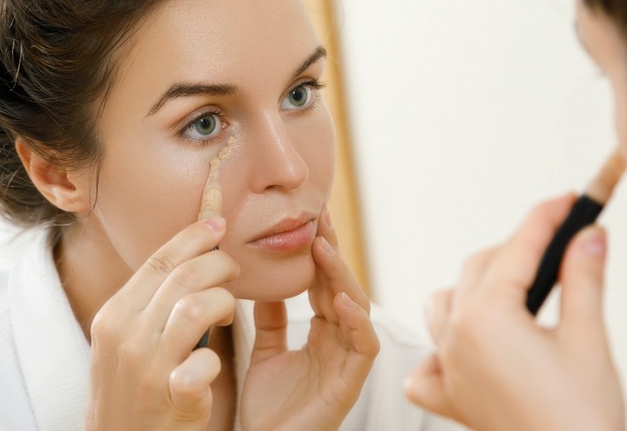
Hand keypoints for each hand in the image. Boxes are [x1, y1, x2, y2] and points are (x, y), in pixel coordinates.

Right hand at [85, 217, 238, 430]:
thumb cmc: (133, 389)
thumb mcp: (126, 340)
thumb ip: (152, 303)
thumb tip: (189, 258)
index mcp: (114, 316)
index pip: (158, 260)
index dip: (194, 236)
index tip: (218, 223)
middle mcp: (125, 337)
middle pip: (183, 276)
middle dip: (219, 264)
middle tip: (234, 272)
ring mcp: (146, 369)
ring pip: (196, 307)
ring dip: (223, 303)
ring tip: (229, 312)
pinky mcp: (169, 399)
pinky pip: (203, 361)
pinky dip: (214, 359)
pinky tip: (212, 364)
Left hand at [239, 208, 378, 430]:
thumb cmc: (269, 409)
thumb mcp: (264, 353)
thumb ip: (271, 319)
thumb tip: (267, 282)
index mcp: (323, 334)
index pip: (325, 285)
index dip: (320, 254)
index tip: (310, 220)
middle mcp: (339, 342)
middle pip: (342, 288)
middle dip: (332, 253)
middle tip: (320, 217)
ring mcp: (348, 360)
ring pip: (356, 309)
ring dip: (341, 278)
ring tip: (323, 249)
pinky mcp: (351, 382)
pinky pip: (363, 346)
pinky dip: (356, 321)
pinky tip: (341, 300)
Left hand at [404, 194, 624, 430]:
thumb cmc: (580, 418)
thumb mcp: (587, 338)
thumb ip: (583, 278)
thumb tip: (588, 235)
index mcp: (487, 318)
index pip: (518, 249)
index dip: (546, 218)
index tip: (568, 200)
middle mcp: (456, 338)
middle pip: (480, 268)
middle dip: (519, 248)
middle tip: (559, 240)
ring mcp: (448, 368)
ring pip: (445, 304)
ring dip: (475, 286)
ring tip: (514, 286)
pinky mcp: (452, 397)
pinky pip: (429, 361)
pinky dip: (442, 345)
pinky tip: (466, 345)